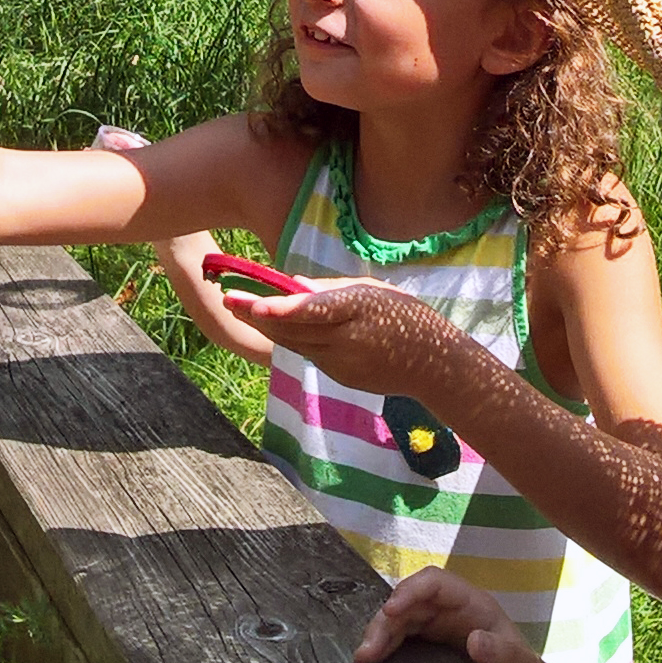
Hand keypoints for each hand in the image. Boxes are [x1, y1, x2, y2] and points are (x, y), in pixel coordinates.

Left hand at [222, 279, 461, 395]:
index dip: (284, 309)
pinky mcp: (338, 377)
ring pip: (294, 343)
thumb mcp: (372, 290)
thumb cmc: (405, 316)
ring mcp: (341, 363)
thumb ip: (330, 289)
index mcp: (359, 310)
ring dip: (267, 326)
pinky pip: (309, 354)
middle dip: (257, 314)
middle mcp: (346, 339)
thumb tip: (293, 285)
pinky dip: (293, 339)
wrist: (433, 366)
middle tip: (229, 297)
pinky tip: (277, 325)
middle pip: (293, 329)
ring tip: (239, 306)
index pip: (315, 310)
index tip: (256, 305)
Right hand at [353, 567, 544, 662]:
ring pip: (400, 620)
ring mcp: (438, 629)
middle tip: (366, 652)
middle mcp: (451, 611)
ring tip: (363, 660)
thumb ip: (505, 655)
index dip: (410, 591)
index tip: (390, 611)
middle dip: (385, 621)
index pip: (435, 583)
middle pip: (409, 602)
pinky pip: (400, 640)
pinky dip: (384, 649)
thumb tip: (475, 639)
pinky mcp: (428, 649)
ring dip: (379, 635)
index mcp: (474, 605)